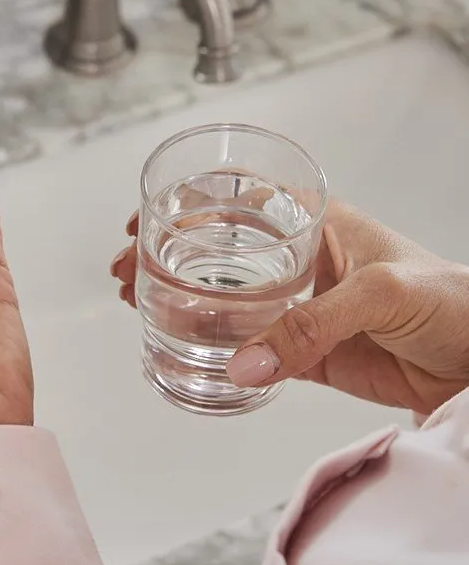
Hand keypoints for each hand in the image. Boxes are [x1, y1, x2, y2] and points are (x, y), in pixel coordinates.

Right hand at [111, 201, 468, 415]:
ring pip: (226, 302)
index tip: (146, 218)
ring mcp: (301, 309)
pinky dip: (216, 352)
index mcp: (319, 225)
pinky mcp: (308, 355)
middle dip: (168, 256)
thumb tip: (247, 361)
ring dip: (182, 302)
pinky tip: (186, 350)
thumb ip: (314, 324)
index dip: (189, 205)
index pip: (241, 203)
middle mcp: (302, 262)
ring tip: (140, 305)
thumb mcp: (382, 292)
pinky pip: (252, 352)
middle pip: (220, 253)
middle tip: (128, 270)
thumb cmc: (453, 300)